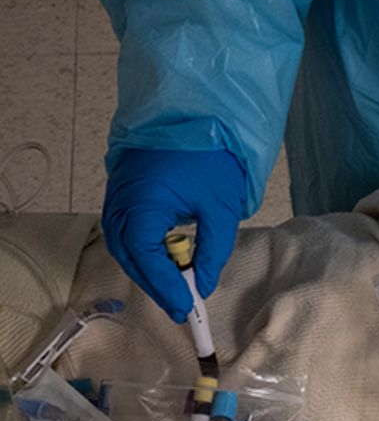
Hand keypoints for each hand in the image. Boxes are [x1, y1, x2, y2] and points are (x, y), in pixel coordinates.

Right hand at [101, 149, 246, 321]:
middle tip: (181, 308)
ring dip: (149, 270)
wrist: (196, 112)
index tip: (185, 307)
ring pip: (125, 246)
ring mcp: (117, 195)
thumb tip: (202, 284)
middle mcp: (121, 201)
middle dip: (155, 285)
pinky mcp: (123, 192)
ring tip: (177, 290)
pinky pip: (127, 231)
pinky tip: (167, 262)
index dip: (164, 286)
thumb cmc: (209, 154)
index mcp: (142, 202)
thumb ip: (211, 250)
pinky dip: (145, 251)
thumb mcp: (219, 208)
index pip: (145, 257)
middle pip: (130, 256)